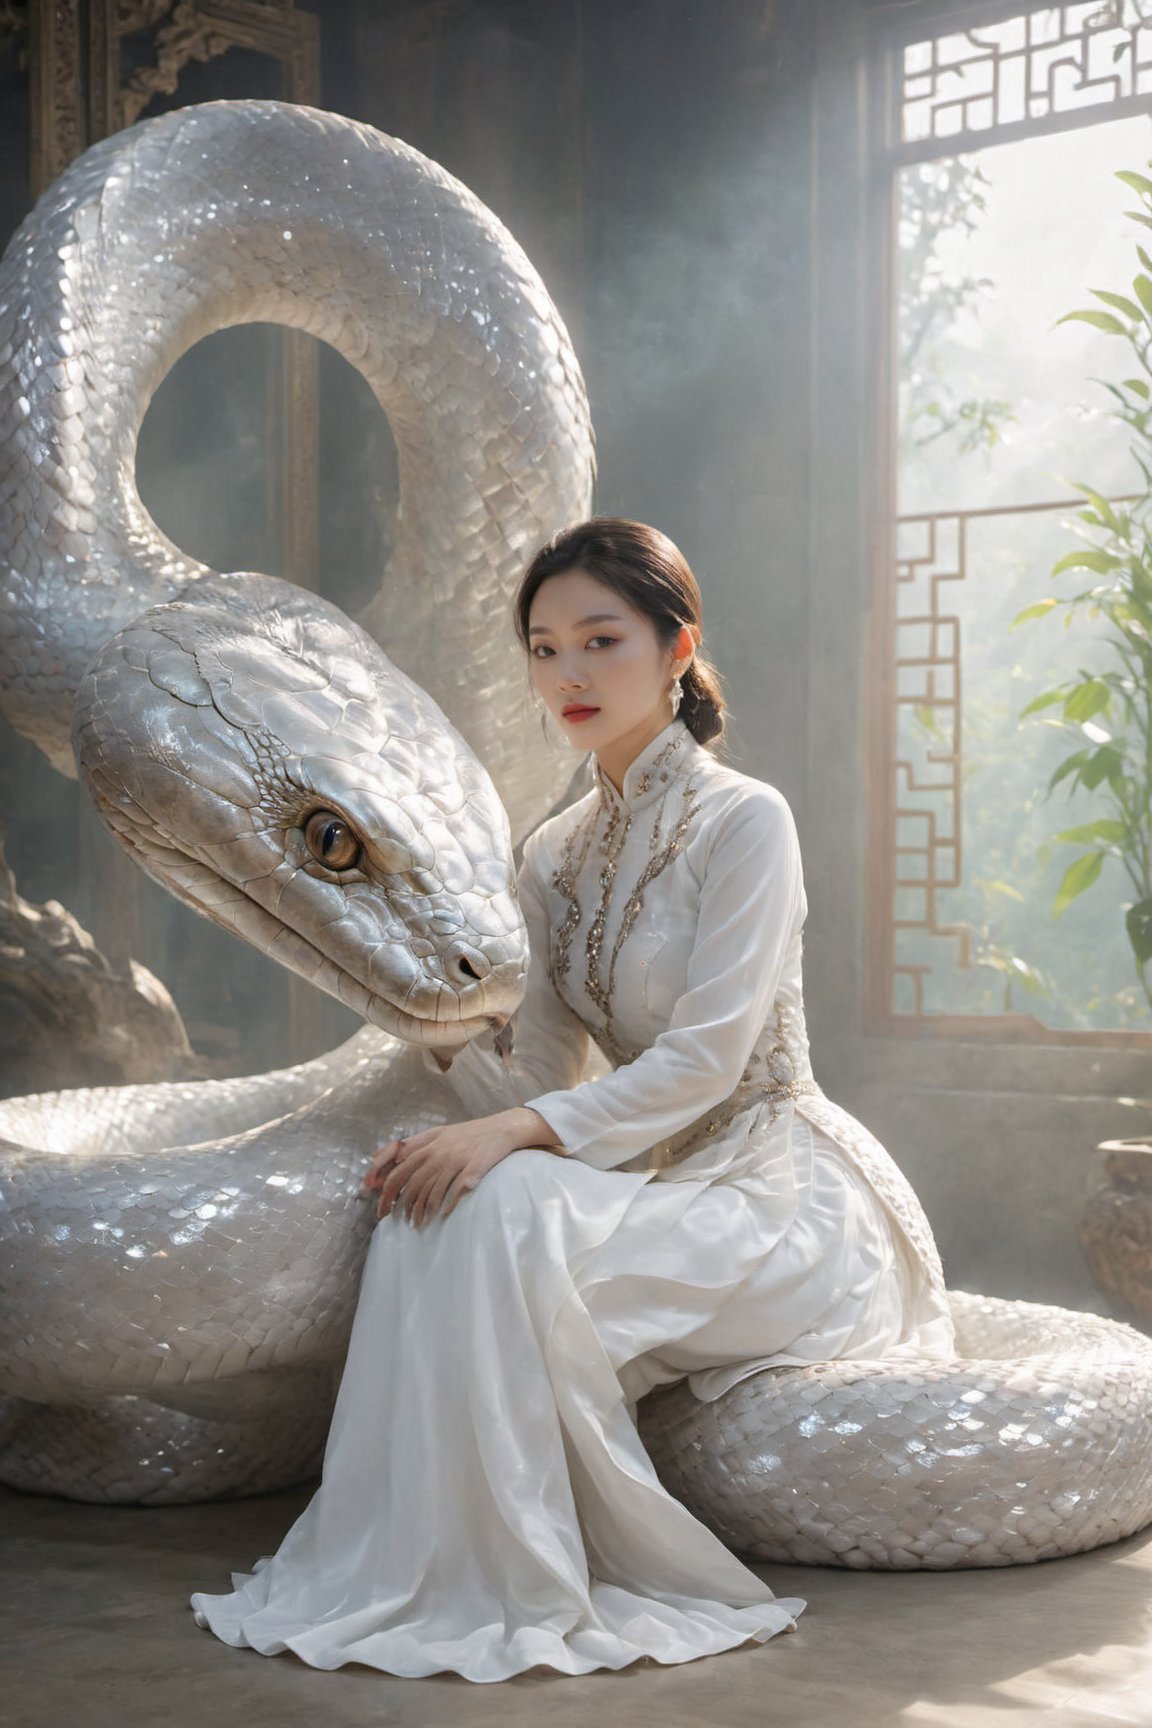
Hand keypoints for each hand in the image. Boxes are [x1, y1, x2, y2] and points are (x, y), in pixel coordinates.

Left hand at [361, 1108, 554, 1226]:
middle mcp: (438, 1150)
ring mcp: (454, 1160)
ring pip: (428, 1190)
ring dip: (419, 1210)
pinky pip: (452, 1192)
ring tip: (416, 1223)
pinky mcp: (470, 1170)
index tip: (372, 1195)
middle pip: (408, 1179)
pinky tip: (440, 1215)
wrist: (501, 1129)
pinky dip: (443, 1206)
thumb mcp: (438, 1133)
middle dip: (394, 1201)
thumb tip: (380, 1156)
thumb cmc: (468, 1134)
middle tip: (388, 1218)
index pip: (396, 1160)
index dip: (381, 1178)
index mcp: (428, 1141)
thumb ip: (413, 1145)